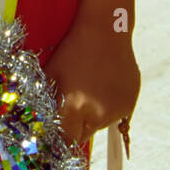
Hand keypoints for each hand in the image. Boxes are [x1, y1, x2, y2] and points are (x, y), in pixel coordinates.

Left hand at [44, 17, 140, 148]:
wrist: (105, 30)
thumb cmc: (73, 49)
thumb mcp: (52, 73)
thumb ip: (45, 101)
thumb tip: (39, 121)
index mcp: (74, 107)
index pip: (66, 140)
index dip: (61, 135)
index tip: (58, 130)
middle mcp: (98, 114)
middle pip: (84, 136)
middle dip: (77, 126)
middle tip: (74, 105)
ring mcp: (117, 110)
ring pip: (100, 125)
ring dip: (94, 116)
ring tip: (91, 90)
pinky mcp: (130, 103)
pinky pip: (116, 115)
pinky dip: (109, 107)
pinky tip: (105, 86)